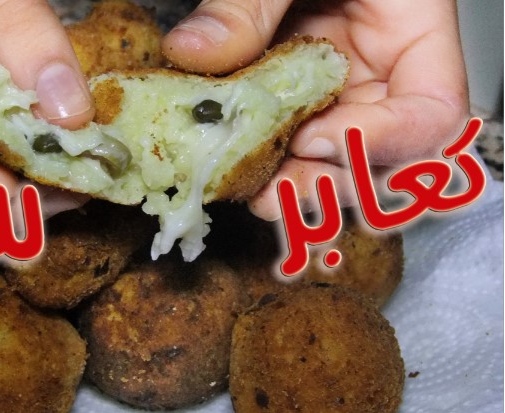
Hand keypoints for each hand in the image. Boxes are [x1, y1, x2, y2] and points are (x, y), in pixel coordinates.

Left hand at [162, 0, 468, 219]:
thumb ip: (248, 5)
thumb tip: (195, 52)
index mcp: (411, 34)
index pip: (432, 111)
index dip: (384, 142)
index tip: (318, 141)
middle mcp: (379, 75)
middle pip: (381, 158)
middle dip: (331, 185)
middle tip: (277, 195)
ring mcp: (336, 95)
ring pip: (334, 166)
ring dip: (297, 191)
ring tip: (254, 197)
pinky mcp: (293, 104)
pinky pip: (288, 150)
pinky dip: (265, 171)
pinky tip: (237, 178)